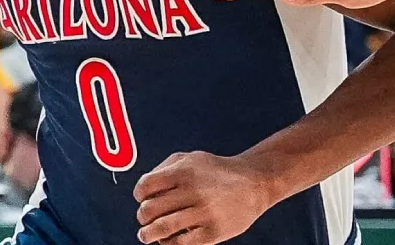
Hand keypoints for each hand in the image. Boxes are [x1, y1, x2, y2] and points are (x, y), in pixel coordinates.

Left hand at [133, 151, 268, 244]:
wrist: (254, 183)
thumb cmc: (215, 171)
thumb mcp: (190, 159)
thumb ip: (164, 168)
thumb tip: (142, 191)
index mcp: (183, 171)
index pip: (145, 186)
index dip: (139, 195)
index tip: (142, 200)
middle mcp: (192, 191)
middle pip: (150, 209)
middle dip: (142, 217)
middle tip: (144, 219)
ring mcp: (204, 212)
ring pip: (162, 229)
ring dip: (148, 235)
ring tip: (145, 236)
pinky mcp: (213, 232)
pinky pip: (181, 243)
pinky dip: (169, 244)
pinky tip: (168, 240)